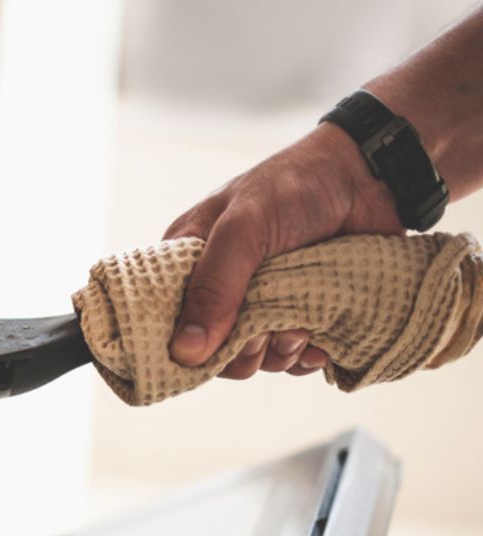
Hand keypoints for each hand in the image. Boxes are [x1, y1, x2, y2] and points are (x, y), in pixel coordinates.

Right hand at [163, 122, 405, 378]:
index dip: (183, 343)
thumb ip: (214, 287)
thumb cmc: (296, 185)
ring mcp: (263, 304)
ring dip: (279, 352)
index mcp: (190, 262)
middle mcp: (221, 288)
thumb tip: (185, 351)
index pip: (167, 319)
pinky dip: (307, 357)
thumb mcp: (244, 228)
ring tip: (302, 327)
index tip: (211, 347)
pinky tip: (319, 339)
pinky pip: (294, 358)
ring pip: (257, 358)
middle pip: (214, 350)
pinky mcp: (301, 315)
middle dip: (242, 351)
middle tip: (265, 334)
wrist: (369, 176)